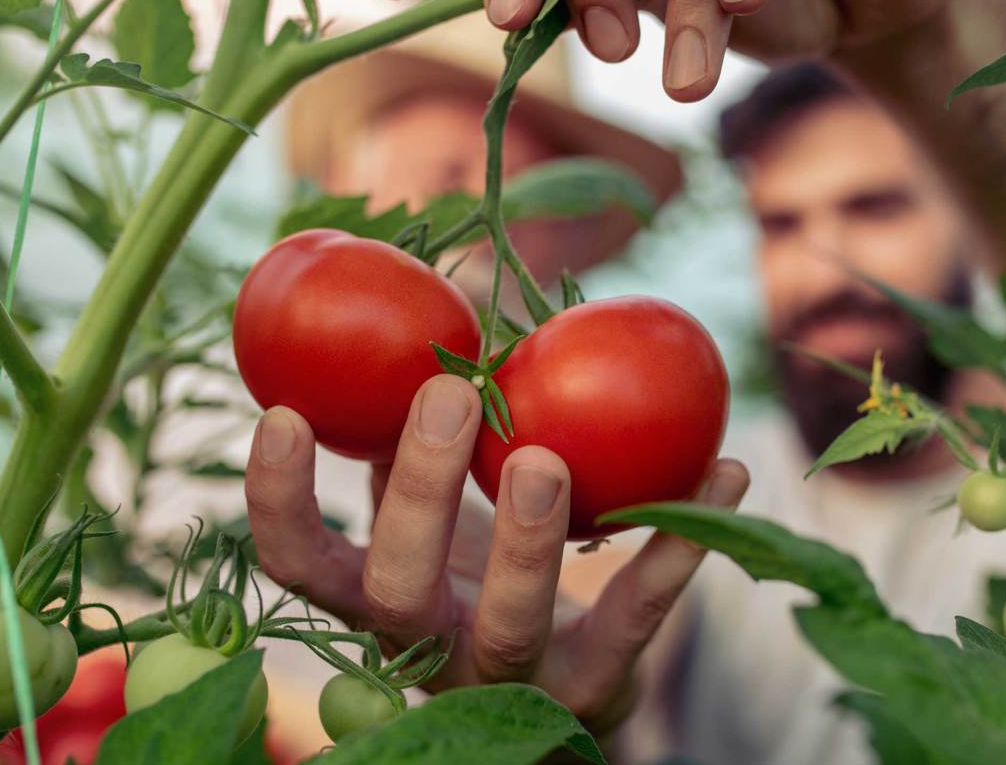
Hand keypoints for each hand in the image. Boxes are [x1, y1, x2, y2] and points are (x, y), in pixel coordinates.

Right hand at [244, 374, 749, 733]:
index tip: (283, 411)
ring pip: (508, 623)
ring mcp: (510, 678)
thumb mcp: (436, 513)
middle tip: (446, 393)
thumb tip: (415, 318)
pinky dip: (678, 545)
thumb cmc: (479, 572)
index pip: (300, 561)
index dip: (278, 497)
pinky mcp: (592, 687)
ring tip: (548, 458)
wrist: (557, 687)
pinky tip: (726, 470)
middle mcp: (429, 643)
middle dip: (418, 491)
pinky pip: (635, 619)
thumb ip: (410, 441)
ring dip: (527, 538)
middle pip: (397, 588)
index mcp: (376, 596)